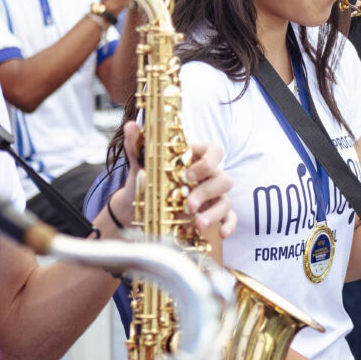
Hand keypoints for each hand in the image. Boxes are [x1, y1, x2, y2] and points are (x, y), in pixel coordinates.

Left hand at [109, 122, 236, 237]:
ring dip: (214, 212)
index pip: (215, 151)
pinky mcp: (213, 213)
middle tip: (188, 204)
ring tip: (198, 223)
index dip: (207, 162)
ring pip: (226, 200)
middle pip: (223, 178)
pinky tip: (222, 234)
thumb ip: (136, 144)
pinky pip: (229, 217)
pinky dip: (229, 224)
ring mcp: (213, 195)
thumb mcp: (140, 163)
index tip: (188, 174)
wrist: (138, 207)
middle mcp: (208, 176)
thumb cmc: (146, 179)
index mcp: (195, 157)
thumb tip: (131, 126)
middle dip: (206, 192)